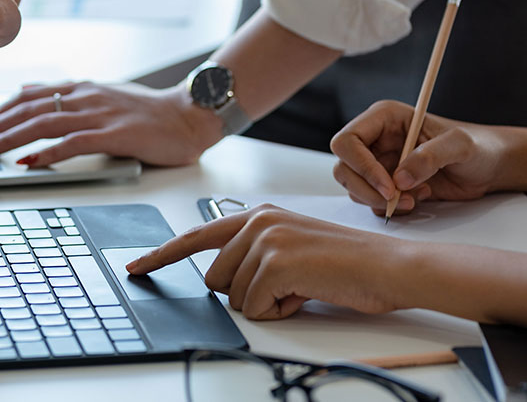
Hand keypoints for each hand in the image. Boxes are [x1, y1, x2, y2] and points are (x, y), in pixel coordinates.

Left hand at [0, 81, 222, 166]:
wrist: (190, 115)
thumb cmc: (148, 113)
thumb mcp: (101, 98)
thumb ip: (67, 98)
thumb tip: (31, 94)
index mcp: (79, 88)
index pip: (26, 97)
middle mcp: (84, 96)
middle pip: (26, 109)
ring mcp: (98, 114)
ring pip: (42, 123)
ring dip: (7, 139)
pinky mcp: (115, 134)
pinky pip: (73, 142)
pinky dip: (46, 153)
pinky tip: (26, 162)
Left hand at [126, 205, 410, 318]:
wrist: (389, 267)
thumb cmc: (347, 264)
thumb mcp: (291, 249)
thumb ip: (254, 256)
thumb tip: (223, 282)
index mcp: (257, 215)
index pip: (196, 236)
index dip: (162, 255)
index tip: (136, 267)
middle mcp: (256, 220)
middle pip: (214, 279)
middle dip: (246, 293)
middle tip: (289, 285)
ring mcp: (264, 239)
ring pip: (234, 296)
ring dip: (267, 303)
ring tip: (302, 286)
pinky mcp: (275, 262)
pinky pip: (254, 307)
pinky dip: (280, 311)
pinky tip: (306, 293)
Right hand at [329, 100, 506, 216]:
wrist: (489, 167)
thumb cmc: (478, 146)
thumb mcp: (460, 145)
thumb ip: (430, 157)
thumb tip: (399, 179)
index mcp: (384, 118)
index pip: (347, 141)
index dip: (361, 166)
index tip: (389, 186)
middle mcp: (375, 139)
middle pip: (344, 167)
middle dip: (367, 189)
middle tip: (398, 199)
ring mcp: (378, 163)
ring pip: (353, 187)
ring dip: (381, 201)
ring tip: (416, 197)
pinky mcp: (385, 183)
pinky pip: (370, 201)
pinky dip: (390, 208)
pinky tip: (418, 199)